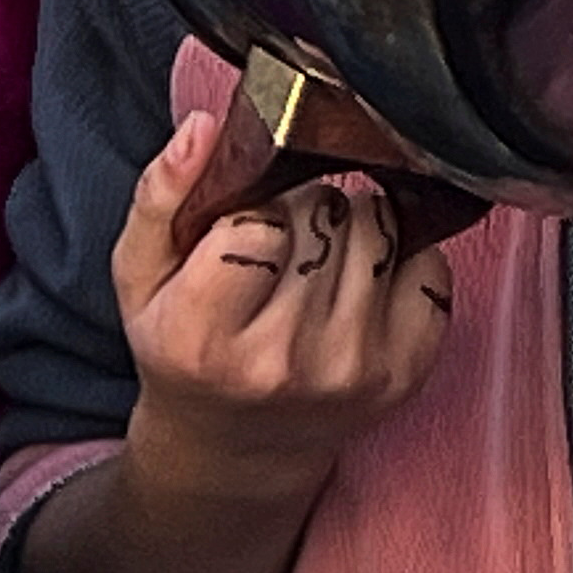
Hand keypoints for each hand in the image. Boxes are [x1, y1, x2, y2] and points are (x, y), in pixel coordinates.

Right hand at [113, 112, 452, 505]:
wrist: (236, 447)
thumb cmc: (184, 350)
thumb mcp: (142, 279)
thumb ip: (163, 196)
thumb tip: (204, 125)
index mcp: (202, 340)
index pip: (260, 222)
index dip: (254, 211)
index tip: (241, 232)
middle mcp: (283, 362)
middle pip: (326, 216)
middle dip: (305, 213)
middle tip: (280, 251)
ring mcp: (354, 368)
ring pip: (380, 227)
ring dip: (352, 229)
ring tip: (316, 265)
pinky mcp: (409, 367)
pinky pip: (430, 262)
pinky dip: (401, 257)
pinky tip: (360, 286)